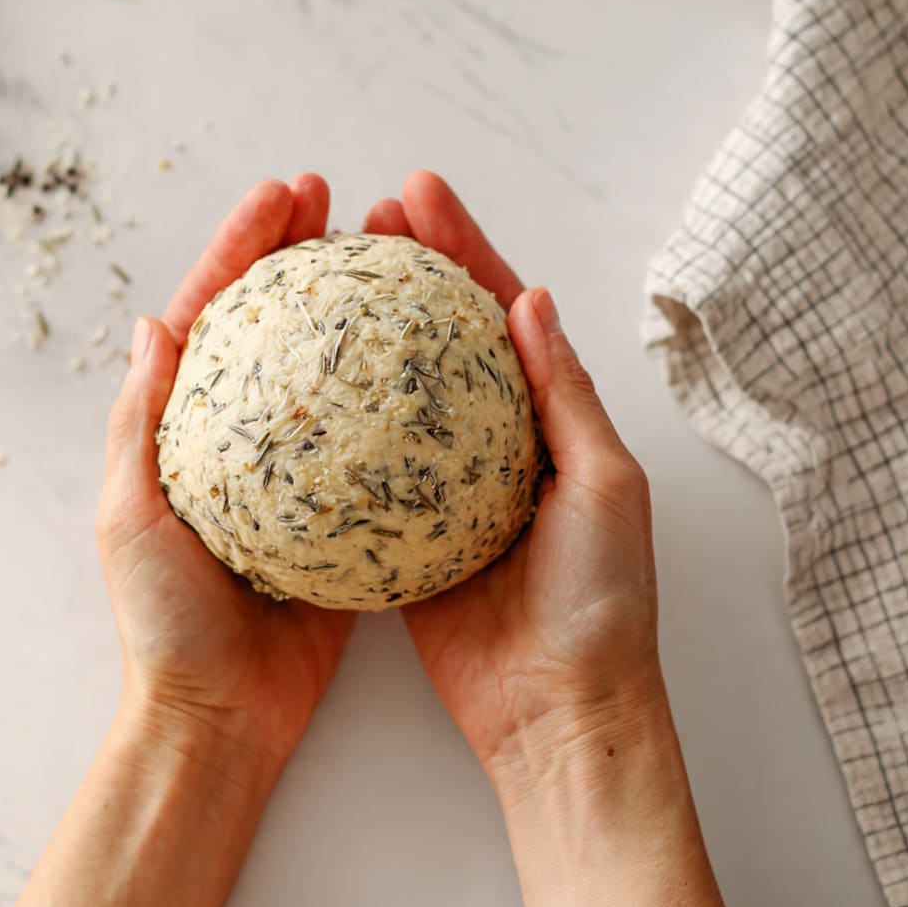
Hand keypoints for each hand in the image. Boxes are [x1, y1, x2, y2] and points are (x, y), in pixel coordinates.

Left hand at [98, 175, 354, 767]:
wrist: (223, 715)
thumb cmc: (165, 624)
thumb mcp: (131, 520)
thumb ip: (141, 425)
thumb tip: (154, 324)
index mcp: (185, 428)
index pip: (213, 313)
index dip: (244, 245)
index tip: (287, 194)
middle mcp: (242, 435)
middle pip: (275, 322)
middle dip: (300, 252)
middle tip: (341, 200)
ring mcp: (295, 468)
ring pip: (328, 365)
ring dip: (354, 304)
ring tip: (392, 252)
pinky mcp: (341, 505)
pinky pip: (369, 432)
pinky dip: (391, 386)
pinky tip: (428, 353)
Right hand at [364, 172, 660, 778]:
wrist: (557, 713)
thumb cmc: (600, 603)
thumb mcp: (603, 487)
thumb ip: (565, 395)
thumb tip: (530, 300)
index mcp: (552, 420)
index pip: (503, 313)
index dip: (464, 248)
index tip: (417, 193)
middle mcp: (495, 440)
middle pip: (444, 335)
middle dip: (410, 267)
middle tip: (364, 215)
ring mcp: (443, 483)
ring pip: (399, 389)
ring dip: (369, 328)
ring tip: (326, 272)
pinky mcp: (403, 530)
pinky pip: (367, 461)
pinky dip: (340, 418)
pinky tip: (304, 382)